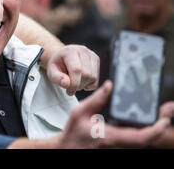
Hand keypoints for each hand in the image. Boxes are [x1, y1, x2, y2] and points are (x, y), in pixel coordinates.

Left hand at [45, 45, 99, 95]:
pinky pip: (97, 78)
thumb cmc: (57, 65)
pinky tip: (81, 81)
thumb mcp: (51, 71)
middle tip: (70, 87)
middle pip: (86, 74)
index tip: (69, 91)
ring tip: (74, 83)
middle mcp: (82, 50)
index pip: (76, 69)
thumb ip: (57, 78)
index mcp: (70, 51)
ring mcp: (91, 54)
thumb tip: (66, 84)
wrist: (62, 57)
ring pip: (93, 77)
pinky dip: (90, 84)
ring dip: (84, 85)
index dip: (74, 84)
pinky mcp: (96, 60)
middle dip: (78, 85)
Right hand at [54, 81, 170, 147]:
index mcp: (110, 136)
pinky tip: (148, 120)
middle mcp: (118, 143)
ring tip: (162, 113)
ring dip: (155, 127)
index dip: (155, 130)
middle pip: (147, 138)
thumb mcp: (79, 112)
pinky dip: (146, 130)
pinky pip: (137, 138)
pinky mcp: (119, 143)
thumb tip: (110, 85)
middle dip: (160, 125)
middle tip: (168, 111)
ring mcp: (120, 145)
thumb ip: (96, 99)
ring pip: (143, 139)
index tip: (164, 120)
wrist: (68, 147)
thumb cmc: (73, 133)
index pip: (140, 137)